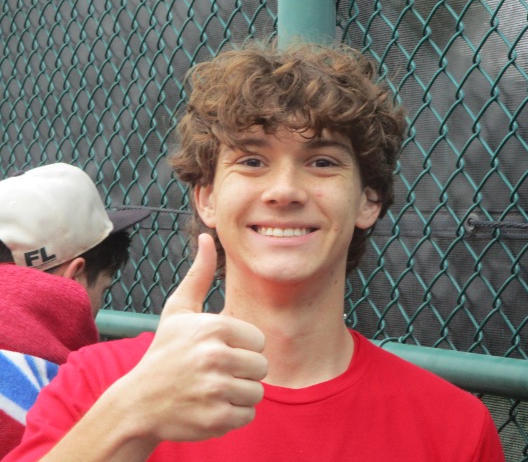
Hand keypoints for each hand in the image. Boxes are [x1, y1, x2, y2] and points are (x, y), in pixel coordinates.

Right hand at [123, 233, 267, 442]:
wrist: (137, 402)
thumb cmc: (165, 352)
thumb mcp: (178, 310)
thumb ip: (199, 274)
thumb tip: (206, 237)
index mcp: (214, 327)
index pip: (259, 342)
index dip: (241, 349)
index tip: (218, 352)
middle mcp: (215, 357)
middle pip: (262, 367)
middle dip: (242, 372)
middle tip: (214, 373)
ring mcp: (215, 390)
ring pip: (257, 393)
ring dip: (239, 394)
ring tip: (212, 390)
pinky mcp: (215, 419)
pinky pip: (248, 416)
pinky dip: (233, 415)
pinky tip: (210, 407)